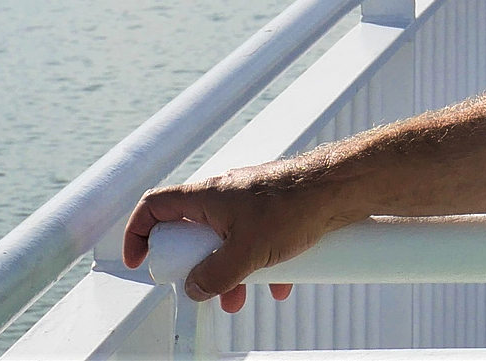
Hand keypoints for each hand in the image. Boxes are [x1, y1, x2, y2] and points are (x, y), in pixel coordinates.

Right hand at [123, 163, 350, 312]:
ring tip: (240, 299)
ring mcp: (252, 201)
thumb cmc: (297, 205)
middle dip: (196, 265)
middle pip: (193, 230)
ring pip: (227, 239)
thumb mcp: (247, 252)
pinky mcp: (277, 210)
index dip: (140, 232)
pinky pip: (258, 239)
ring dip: (230, 271)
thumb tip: (195, 289)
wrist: (345, 186)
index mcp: (208, 195)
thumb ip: (215, 275)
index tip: (140, 260)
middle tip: (202, 288)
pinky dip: (262, 263)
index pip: (156, 205)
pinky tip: (279, 286)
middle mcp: (227, 194)